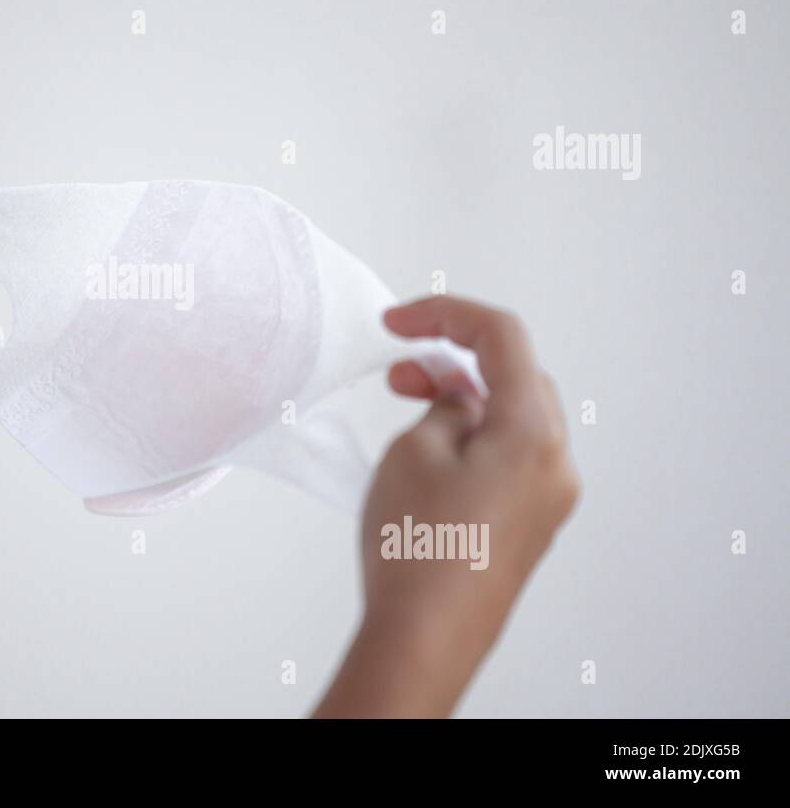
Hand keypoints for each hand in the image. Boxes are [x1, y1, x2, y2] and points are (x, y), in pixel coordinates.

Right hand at [314, 296, 578, 717]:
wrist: (425, 637)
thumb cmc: (418, 546)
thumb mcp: (415, 450)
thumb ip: (445, 405)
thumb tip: (462, 401)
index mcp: (534, 431)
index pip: (502, 338)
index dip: (445, 315)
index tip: (396, 321)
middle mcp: (556, 462)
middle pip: (516, 377)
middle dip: (456, 360)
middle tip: (398, 372)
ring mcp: (549, 498)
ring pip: (513, 419)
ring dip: (464, 399)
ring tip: (406, 410)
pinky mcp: (530, 525)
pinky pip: (510, 459)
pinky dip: (473, 438)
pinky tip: (428, 455)